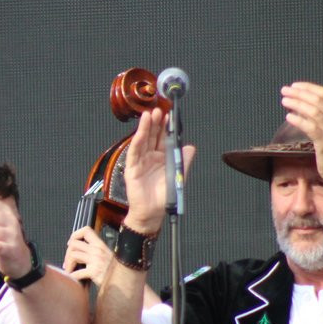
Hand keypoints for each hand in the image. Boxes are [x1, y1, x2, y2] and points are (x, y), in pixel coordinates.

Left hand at [63, 226, 112, 284]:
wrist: (122, 283)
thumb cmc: (113, 271)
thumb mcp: (107, 255)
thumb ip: (95, 251)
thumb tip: (81, 251)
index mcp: (100, 245)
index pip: (86, 230)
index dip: (75, 235)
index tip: (71, 243)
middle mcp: (98, 250)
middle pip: (74, 243)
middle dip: (67, 253)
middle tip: (67, 262)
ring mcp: (96, 260)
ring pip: (73, 255)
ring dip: (68, 264)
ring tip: (68, 270)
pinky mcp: (94, 272)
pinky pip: (77, 272)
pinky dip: (72, 276)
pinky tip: (72, 278)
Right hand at [122, 109, 196, 233]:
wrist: (152, 213)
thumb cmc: (164, 197)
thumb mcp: (178, 176)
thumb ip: (183, 161)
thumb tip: (190, 147)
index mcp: (162, 158)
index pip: (163, 138)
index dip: (166, 127)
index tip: (169, 115)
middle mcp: (151, 157)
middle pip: (153, 136)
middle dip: (156, 123)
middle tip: (159, 110)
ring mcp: (141, 161)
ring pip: (143, 140)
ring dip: (146, 127)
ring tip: (150, 114)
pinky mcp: (132, 168)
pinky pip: (134, 151)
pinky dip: (137, 140)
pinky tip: (141, 131)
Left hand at [279, 82, 322, 189]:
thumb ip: (316, 116)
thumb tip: (298, 103)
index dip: (308, 87)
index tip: (294, 85)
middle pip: (318, 100)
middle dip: (299, 93)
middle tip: (284, 91)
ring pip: (314, 112)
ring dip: (297, 104)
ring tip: (284, 101)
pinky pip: (311, 128)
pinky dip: (299, 120)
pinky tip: (289, 116)